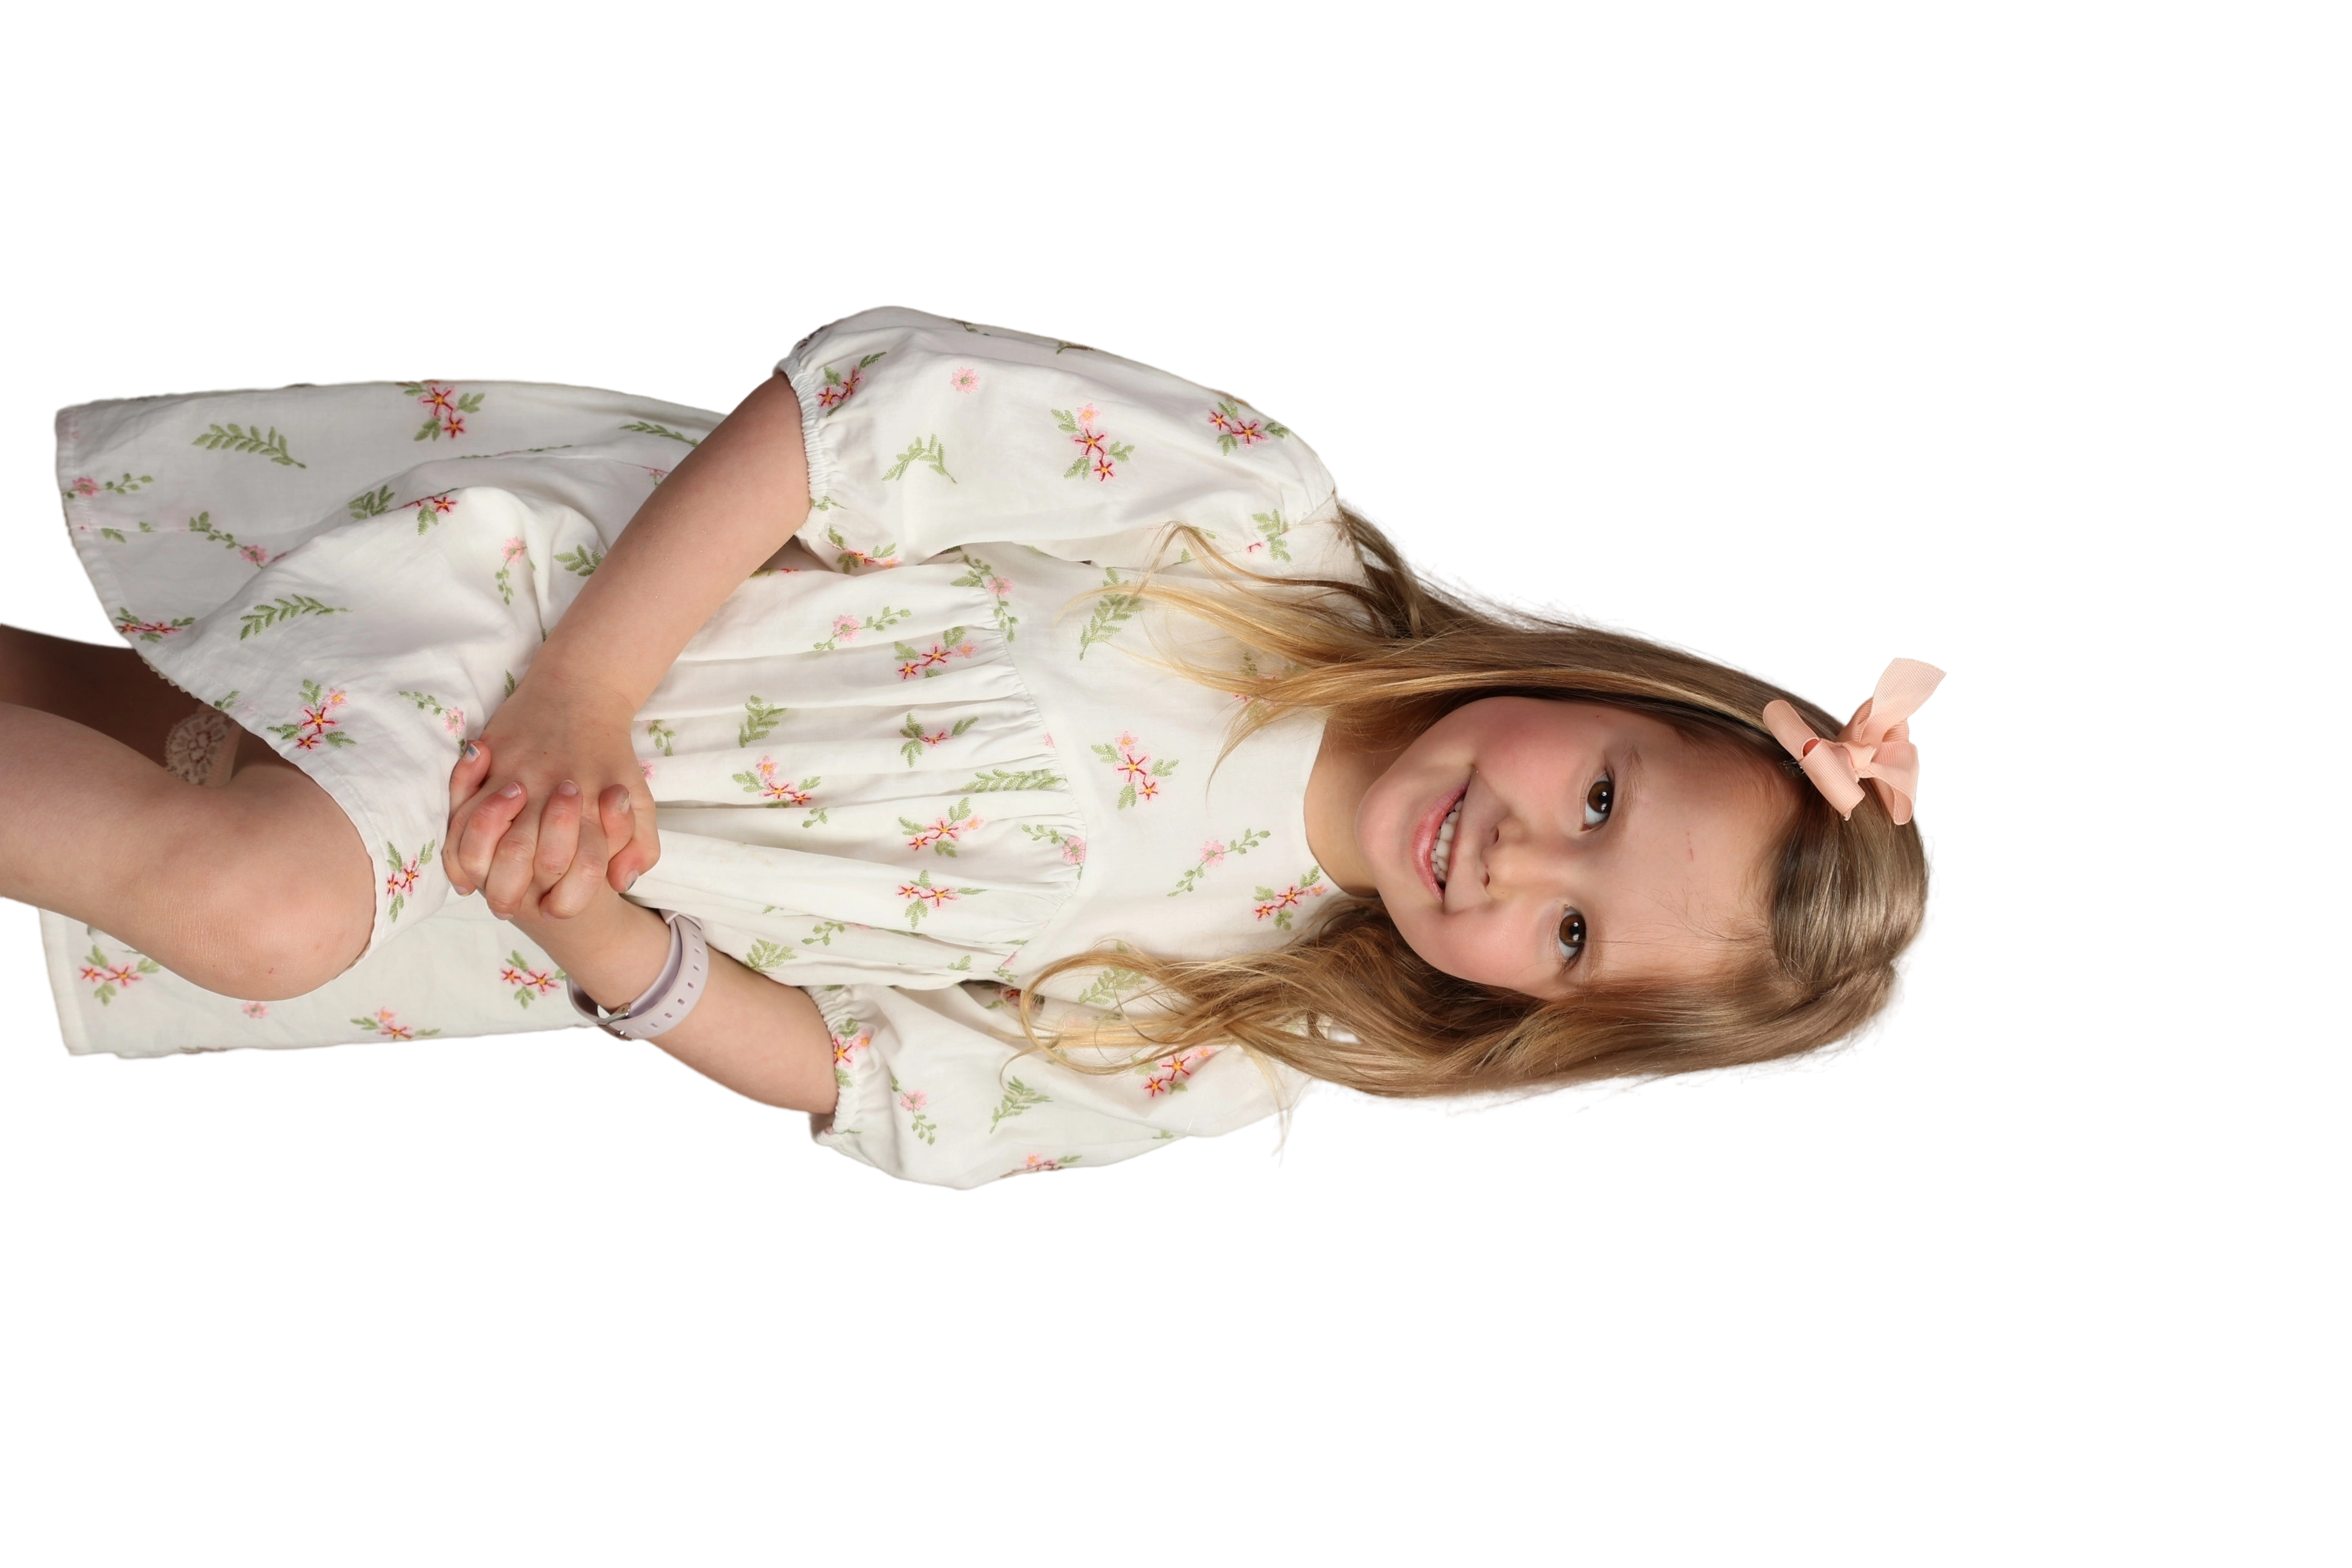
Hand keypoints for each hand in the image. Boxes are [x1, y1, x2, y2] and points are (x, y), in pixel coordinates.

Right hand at [444, 686, 658, 912]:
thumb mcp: (641, 801)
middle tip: (509, 908)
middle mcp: (551, 793)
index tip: (554, 910)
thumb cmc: (612, 757)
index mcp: (593, 808)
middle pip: (521, 856)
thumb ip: (641, 846)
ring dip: (479, 869)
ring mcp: (515, 776)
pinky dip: (454, 840)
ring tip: (482, 888)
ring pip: (482, 834)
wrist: (581, 691)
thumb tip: (621, 884)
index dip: (567, 899)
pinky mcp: (487, 760)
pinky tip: (461, 866)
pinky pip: (458, 806)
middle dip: (511, 892)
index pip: (579, 868)